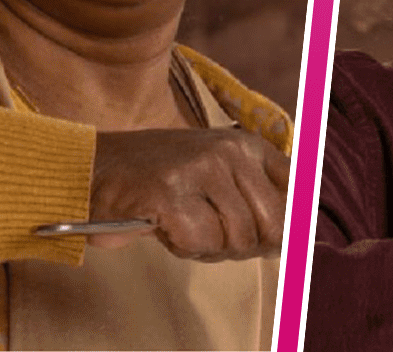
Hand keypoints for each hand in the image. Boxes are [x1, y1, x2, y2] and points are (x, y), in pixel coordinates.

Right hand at [89, 128, 288, 261]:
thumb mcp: (215, 173)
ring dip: (209, 247)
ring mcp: (201, 169)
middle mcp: (229, 151)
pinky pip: (200, 242)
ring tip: (183, 226)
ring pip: (237, 238)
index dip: (292, 227)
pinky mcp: (171, 193)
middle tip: (213, 238)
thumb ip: (255, 196)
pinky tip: (163, 226)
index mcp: (246, 144)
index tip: (274, 241)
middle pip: (273, 226)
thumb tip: (297, 241)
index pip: (298, 191)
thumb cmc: (157, 179)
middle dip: (246, 245)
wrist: (93, 169)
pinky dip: (182, 246)